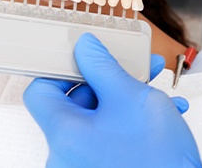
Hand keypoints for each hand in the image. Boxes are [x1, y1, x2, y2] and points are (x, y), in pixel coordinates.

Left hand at [23, 32, 201, 167]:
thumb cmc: (158, 161)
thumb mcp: (131, 98)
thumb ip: (102, 66)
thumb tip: (85, 46)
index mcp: (64, 135)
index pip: (40, 90)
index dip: (61, 69)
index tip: (85, 59)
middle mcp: (66, 156)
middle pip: (74, 103)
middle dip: (107, 80)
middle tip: (133, 69)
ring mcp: (84, 167)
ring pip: (98, 119)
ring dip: (126, 98)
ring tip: (156, 90)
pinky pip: (108, 138)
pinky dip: (129, 122)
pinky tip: (161, 114)